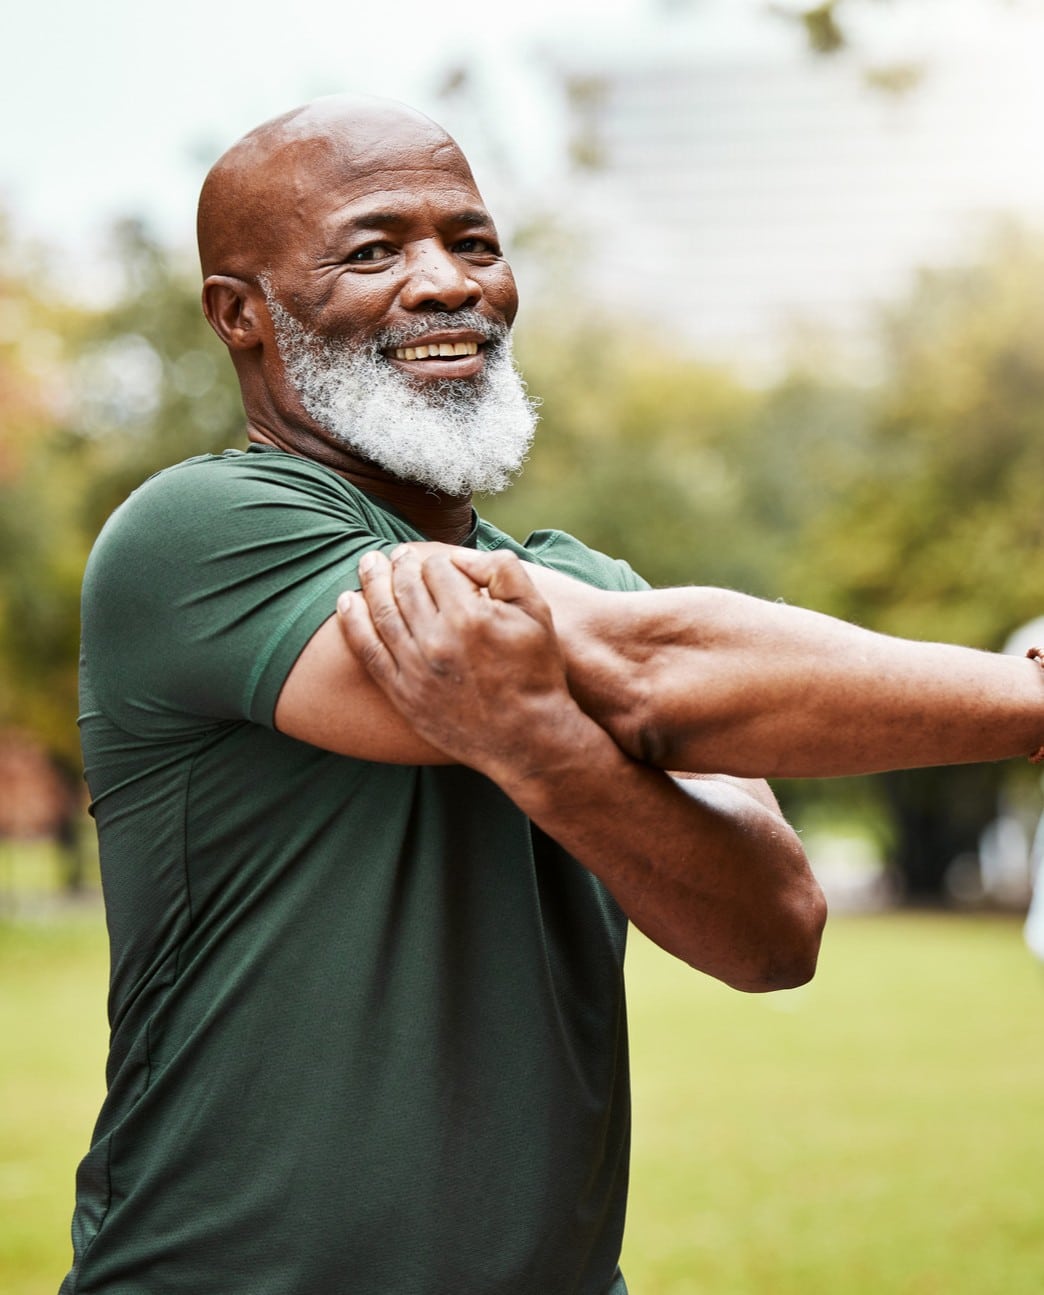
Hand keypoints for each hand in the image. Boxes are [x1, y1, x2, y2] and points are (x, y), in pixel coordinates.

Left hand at [337, 547, 586, 779]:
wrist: (527, 737)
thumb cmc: (535, 672)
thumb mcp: (536, 612)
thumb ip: (504, 571)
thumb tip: (463, 558)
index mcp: (470, 615)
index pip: (437, 568)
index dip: (437, 560)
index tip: (437, 562)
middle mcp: (437, 640)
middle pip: (405, 585)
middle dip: (399, 564)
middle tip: (395, 555)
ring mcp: (415, 668)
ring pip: (382, 611)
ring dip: (371, 582)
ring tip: (368, 564)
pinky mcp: (403, 693)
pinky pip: (368, 651)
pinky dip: (353, 622)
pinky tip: (346, 601)